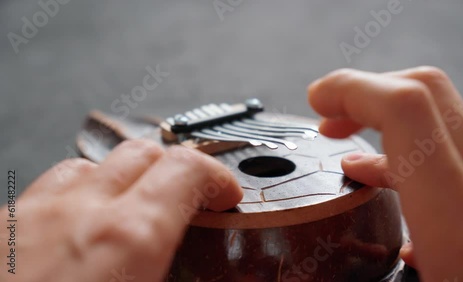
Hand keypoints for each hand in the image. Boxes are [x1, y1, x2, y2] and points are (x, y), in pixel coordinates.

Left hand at [0, 140, 242, 281]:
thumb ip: (172, 280)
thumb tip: (181, 277)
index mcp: (125, 240)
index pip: (186, 169)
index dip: (216, 176)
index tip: (224, 195)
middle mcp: (75, 213)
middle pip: (140, 153)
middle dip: (173, 171)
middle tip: (186, 202)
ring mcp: (26, 217)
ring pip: (88, 167)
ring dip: (120, 182)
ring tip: (130, 215)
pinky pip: (43, 194)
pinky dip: (71, 201)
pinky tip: (70, 237)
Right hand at [308, 66, 462, 281]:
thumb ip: (366, 277)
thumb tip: (308, 279)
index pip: (408, 110)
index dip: (353, 90)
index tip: (316, 101)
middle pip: (426, 92)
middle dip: (363, 90)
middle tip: (324, 114)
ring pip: (438, 113)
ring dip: (380, 112)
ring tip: (340, 135)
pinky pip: (444, 149)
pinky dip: (398, 146)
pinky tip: (374, 176)